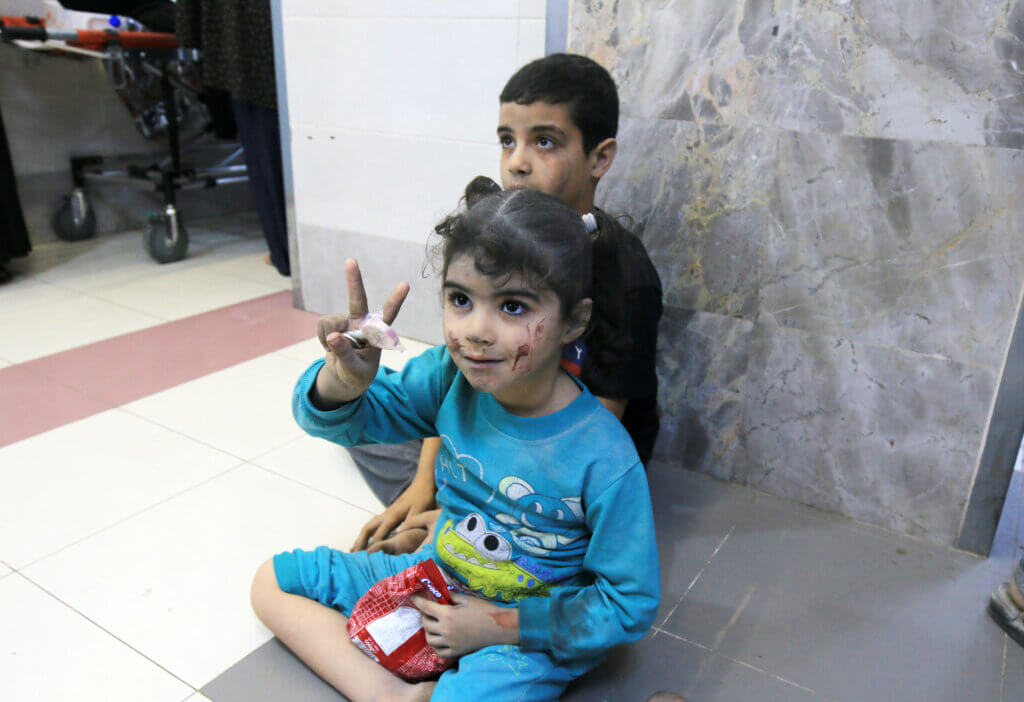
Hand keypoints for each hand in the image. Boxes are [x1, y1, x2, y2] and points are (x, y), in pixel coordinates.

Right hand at [313, 259, 408, 407]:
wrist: (345, 376)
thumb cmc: (357, 374)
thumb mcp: (353, 370)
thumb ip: (345, 354)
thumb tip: (333, 336)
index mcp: (377, 334)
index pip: (388, 316)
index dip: (395, 300)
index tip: (405, 284)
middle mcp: (363, 323)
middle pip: (358, 299)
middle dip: (354, 280)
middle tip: (351, 260)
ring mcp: (347, 321)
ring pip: (331, 324)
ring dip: (329, 340)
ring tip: (339, 351)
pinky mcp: (333, 323)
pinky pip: (322, 327)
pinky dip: (323, 340)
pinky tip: (331, 345)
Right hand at [350, 478, 437, 551]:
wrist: (421, 484)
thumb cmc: (422, 498)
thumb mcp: (419, 510)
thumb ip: (410, 522)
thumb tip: (399, 535)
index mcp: (393, 515)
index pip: (380, 532)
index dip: (374, 544)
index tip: (367, 556)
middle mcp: (386, 515)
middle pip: (368, 529)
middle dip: (360, 542)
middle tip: (354, 555)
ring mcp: (385, 514)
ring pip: (368, 526)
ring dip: (360, 538)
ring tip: (352, 550)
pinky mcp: (387, 515)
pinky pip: (372, 525)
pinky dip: (365, 534)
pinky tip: (362, 540)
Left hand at [414, 593, 518, 657]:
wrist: (499, 628)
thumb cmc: (484, 610)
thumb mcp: (466, 599)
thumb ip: (451, 597)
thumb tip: (440, 594)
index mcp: (447, 615)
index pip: (426, 607)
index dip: (418, 601)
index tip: (413, 597)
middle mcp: (445, 630)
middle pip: (426, 624)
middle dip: (423, 615)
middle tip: (426, 610)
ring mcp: (450, 643)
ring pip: (430, 640)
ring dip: (428, 631)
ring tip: (432, 625)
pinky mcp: (456, 651)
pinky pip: (439, 652)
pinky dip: (436, 645)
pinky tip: (439, 639)